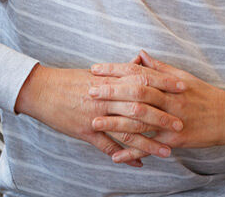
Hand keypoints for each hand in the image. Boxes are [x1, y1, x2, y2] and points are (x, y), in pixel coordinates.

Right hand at [13, 64, 186, 165]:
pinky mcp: (85, 132)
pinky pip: (108, 146)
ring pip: (127, 130)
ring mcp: (95, 116)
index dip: (164, 83)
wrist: (40, 90)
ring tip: (167, 151)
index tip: (183, 87)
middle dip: (161, 117)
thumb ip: (121, 69)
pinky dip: (125, 156)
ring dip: (148, 142)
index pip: (143, 80)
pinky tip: (139, 163)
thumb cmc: (70, 80)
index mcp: (110, 80)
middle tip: (181, 124)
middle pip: (139, 107)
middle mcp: (105, 98)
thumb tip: (141, 60)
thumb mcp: (97, 72)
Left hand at [89, 51, 224, 148]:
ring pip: (141, 120)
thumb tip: (139, 55)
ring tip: (94, 122)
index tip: (96, 69)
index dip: (116, 70)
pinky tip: (115, 155)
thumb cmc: (204, 95)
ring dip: (116, 123)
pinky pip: (151, 146)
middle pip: (138, 93)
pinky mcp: (176, 139)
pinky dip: (132, 151)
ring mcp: (173, 120)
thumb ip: (159, 68)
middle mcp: (171, 100)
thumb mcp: (184, 77)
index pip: (139, 73)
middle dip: (112, 92)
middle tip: (90, 91)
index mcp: (171, 83)